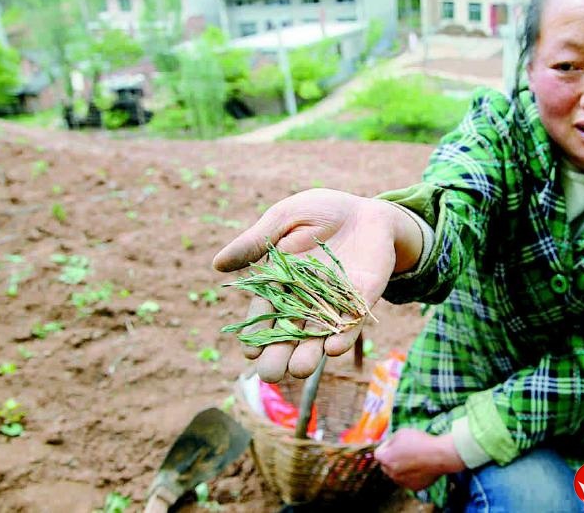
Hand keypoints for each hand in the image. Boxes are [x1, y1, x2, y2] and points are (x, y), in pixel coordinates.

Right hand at [213, 188, 421, 381]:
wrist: (366, 209)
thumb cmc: (320, 212)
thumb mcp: (284, 219)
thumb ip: (256, 241)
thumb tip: (217, 264)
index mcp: (282, 283)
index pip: (266, 313)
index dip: (257, 333)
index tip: (249, 353)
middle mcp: (307, 300)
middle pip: (291, 332)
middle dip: (281, 353)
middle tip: (271, 374)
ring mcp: (336, 302)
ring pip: (320, 333)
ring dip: (311, 353)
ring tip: (300, 369)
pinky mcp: (363, 297)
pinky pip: (353, 319)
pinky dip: (344, 334)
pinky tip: (334, 349)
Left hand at [374, 429, 465, 490]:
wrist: (439, 455)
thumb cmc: (420, 441)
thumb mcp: (401, 433)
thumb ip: (390, 441)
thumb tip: (388, 446)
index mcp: (386, 459)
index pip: (378, 454)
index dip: (385, 447)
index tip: (393, 443)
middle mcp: (391, 473)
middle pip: (386, 466)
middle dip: (391, 458)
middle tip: (403, 451)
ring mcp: (403, 482)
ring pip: (397, 474)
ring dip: (402, 467)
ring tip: (414, 458)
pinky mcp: (414, 487)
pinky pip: (409, 480)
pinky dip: (412, 474)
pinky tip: (420, 466)